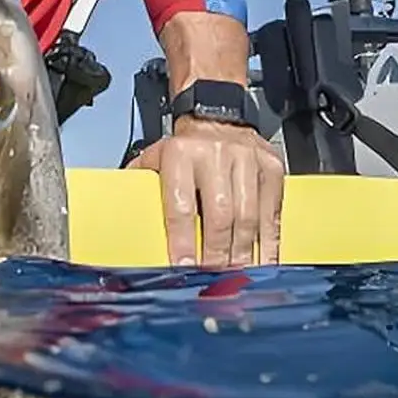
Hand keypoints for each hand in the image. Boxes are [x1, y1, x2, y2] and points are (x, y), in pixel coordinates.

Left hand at [128, 116, 284, 267]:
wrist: (217, 117)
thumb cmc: (184, 149)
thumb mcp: (156, 159)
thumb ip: (142, 189)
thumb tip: (124, 225)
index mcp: (180, 154)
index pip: (181, 206)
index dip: (182, 241)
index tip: (184, 269)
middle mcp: (215, 155)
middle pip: (219, 216)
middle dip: (217, 255)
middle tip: (215, 281)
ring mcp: (247, 160)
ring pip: (248, 217)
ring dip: (243, 253)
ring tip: (238, 277)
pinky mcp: (271, 168)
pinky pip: (273, 212)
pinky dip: (270, 242)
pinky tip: (265, 262)